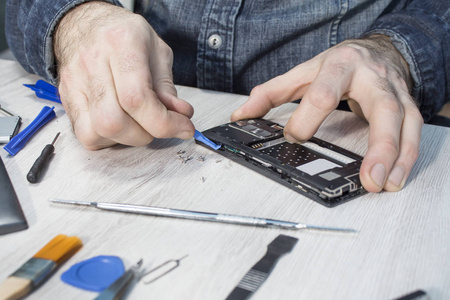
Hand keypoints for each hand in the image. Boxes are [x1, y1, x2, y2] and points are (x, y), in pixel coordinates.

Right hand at [54, 1, 194, 149]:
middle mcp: (93, 62)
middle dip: (145, 134)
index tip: (183, 127)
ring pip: (97, 132)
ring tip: (138, 124)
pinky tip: (119, 125)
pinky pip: (85, 134)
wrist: (85, 23)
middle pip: (113, 121)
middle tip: (157, 124)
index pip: (137, 98)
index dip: (164, 123)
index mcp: (121, 44)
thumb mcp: (157, 51)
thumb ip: (168, 86)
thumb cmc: (124, 36)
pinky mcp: (66, 98)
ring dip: (126, 139)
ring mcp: (75, 82)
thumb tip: (181, 116)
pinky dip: (108, 139)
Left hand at [231, 36, 422, 192]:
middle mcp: (372, 77)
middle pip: (381, 108)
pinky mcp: (408, 105)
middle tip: (368, 177)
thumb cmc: (339, 63)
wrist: (376, 48)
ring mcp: (394, 91)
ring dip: (398, 157)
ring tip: (385, 184)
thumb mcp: (302, 72)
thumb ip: (271, 93)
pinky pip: (415, 132)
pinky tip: (397, 177)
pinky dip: (408, 157)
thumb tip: (242, 115)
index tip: (293, 138)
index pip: (323, 94)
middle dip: (377, 144)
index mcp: (339, 66)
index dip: (306, 120)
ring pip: (404, 122)